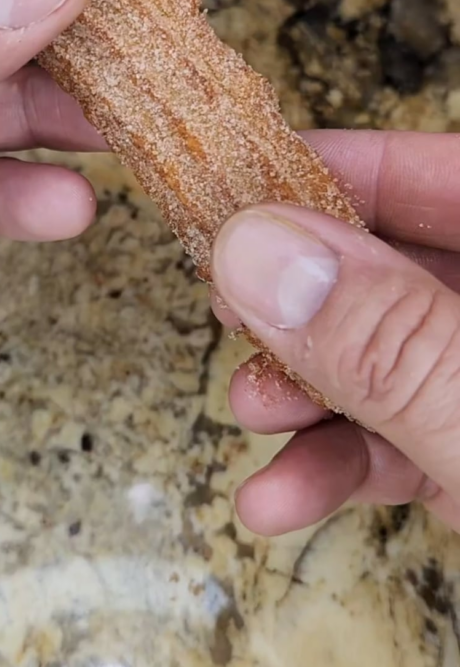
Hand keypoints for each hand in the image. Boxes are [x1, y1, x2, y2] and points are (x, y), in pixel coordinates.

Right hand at [211, 130, 459, 535]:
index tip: (246, 184)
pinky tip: (277, 498)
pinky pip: (399, 440)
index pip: (446, 176)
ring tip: (250, 410)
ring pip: (386, 358)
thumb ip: (390, 339)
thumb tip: (260, 254)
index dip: (346, 169)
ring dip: (305, 389)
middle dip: (302, 295)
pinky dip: (337, 466)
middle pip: (396, 268)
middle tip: (228, 301)